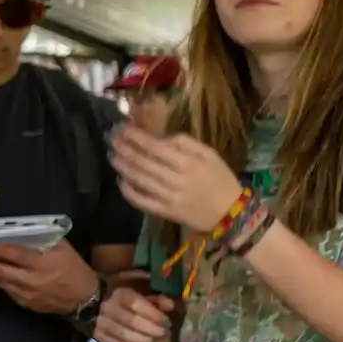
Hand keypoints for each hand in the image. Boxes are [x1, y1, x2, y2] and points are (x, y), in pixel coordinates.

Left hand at [0, 240, 99, 314]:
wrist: (83, 298)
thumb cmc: (72, 267)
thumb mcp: (63, 248)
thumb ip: (42, 239)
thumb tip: (16, 231)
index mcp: (45, 262)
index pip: (20, 256)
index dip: (3, 252)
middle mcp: (33, 279)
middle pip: (2, 271)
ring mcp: (26, 293)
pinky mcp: (23, 302)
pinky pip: (4, 289)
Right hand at [93, 286, 175, 341]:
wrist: (102, 307)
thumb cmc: (128, 301)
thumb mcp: (143, 296)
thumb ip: (158, 300)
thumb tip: (170, 306)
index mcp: (120, 294)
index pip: (135, 303)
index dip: (153, 313)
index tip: (165, 321)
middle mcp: (108, 307)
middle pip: (131, 320)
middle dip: (150, 329)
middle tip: (162, 333)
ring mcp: (101, 322)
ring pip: (123, 334)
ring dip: (141, 339)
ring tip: (152, 339)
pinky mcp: (98, 335)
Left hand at [109, 125, 244, 232]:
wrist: (231, 213)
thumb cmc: (221, 179)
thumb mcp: (210, 154)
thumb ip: (185, 143)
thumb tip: (161, 138)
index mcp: (188, 163)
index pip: (154, 147)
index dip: (135, 137)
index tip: (122, 128)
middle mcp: (176, 179)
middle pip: (142, 162)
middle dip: (124, 149)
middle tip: (111, 140)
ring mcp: (168, 197)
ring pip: (138, 180)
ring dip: (122, 167)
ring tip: (112, 156)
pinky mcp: (164, 212)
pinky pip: (141, 201)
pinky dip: (128, 191)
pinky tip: (120, 181)